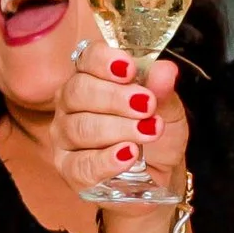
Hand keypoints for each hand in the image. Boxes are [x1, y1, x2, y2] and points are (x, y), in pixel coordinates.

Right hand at [51, 41, 188, 198]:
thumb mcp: (167, 109)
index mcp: (92, 77)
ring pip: (80, 127)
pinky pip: (80, 165)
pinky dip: (105, 160)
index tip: (129, 68)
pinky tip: (128, 155)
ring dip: (117, 128)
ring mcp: (66, 137)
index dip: (104, 61)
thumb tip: (165, 71)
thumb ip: (162, 90)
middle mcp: (71, 103)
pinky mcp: (69, 170)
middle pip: (78, 91)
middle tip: (146, 105)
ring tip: (148, 131)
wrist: (159, 174)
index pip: (87, 58)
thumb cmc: (155, 133)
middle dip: (114, 97)